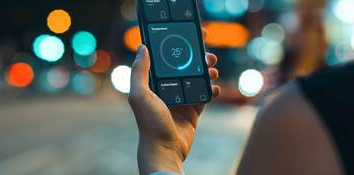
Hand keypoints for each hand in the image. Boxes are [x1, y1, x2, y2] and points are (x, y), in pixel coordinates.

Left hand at [128, 45, 219, 174]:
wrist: (164, 148)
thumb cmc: (149, 123)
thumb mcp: (139, 94)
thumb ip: (140, 71)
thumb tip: (142, 47)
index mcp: (154, 83)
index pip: (166, 60)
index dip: (176, 47)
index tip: (189, 36)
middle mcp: (167, 90)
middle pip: (185, 67)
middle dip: (197, 59)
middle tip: (207, 54)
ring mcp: (181, 100)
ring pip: (197, 79)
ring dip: (207, 72)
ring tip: (212, 71)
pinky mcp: (192, 111)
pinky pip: (204, 96)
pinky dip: (211, 90)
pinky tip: (214, 88)